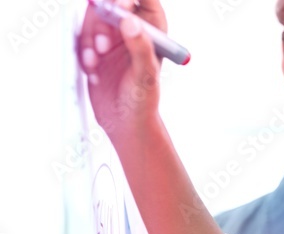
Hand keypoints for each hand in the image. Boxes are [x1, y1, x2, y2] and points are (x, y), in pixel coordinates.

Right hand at [78, 0, 166, 140]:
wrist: (124, 123)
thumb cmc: (143, 100)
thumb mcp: (145, 75)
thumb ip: (140, 47)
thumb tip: (130, 22)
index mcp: (153, 31)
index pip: (144, 0)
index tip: (118, 6)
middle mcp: (131, 31)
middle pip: (113, 4)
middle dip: (104, 18)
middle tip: (103, 41)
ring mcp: (111, 39)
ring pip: (93, 20)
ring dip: (90, 38)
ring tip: (97, 59)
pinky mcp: (93, 50)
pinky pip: (80, 39)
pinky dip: (83, 52)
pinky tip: (92, 70)